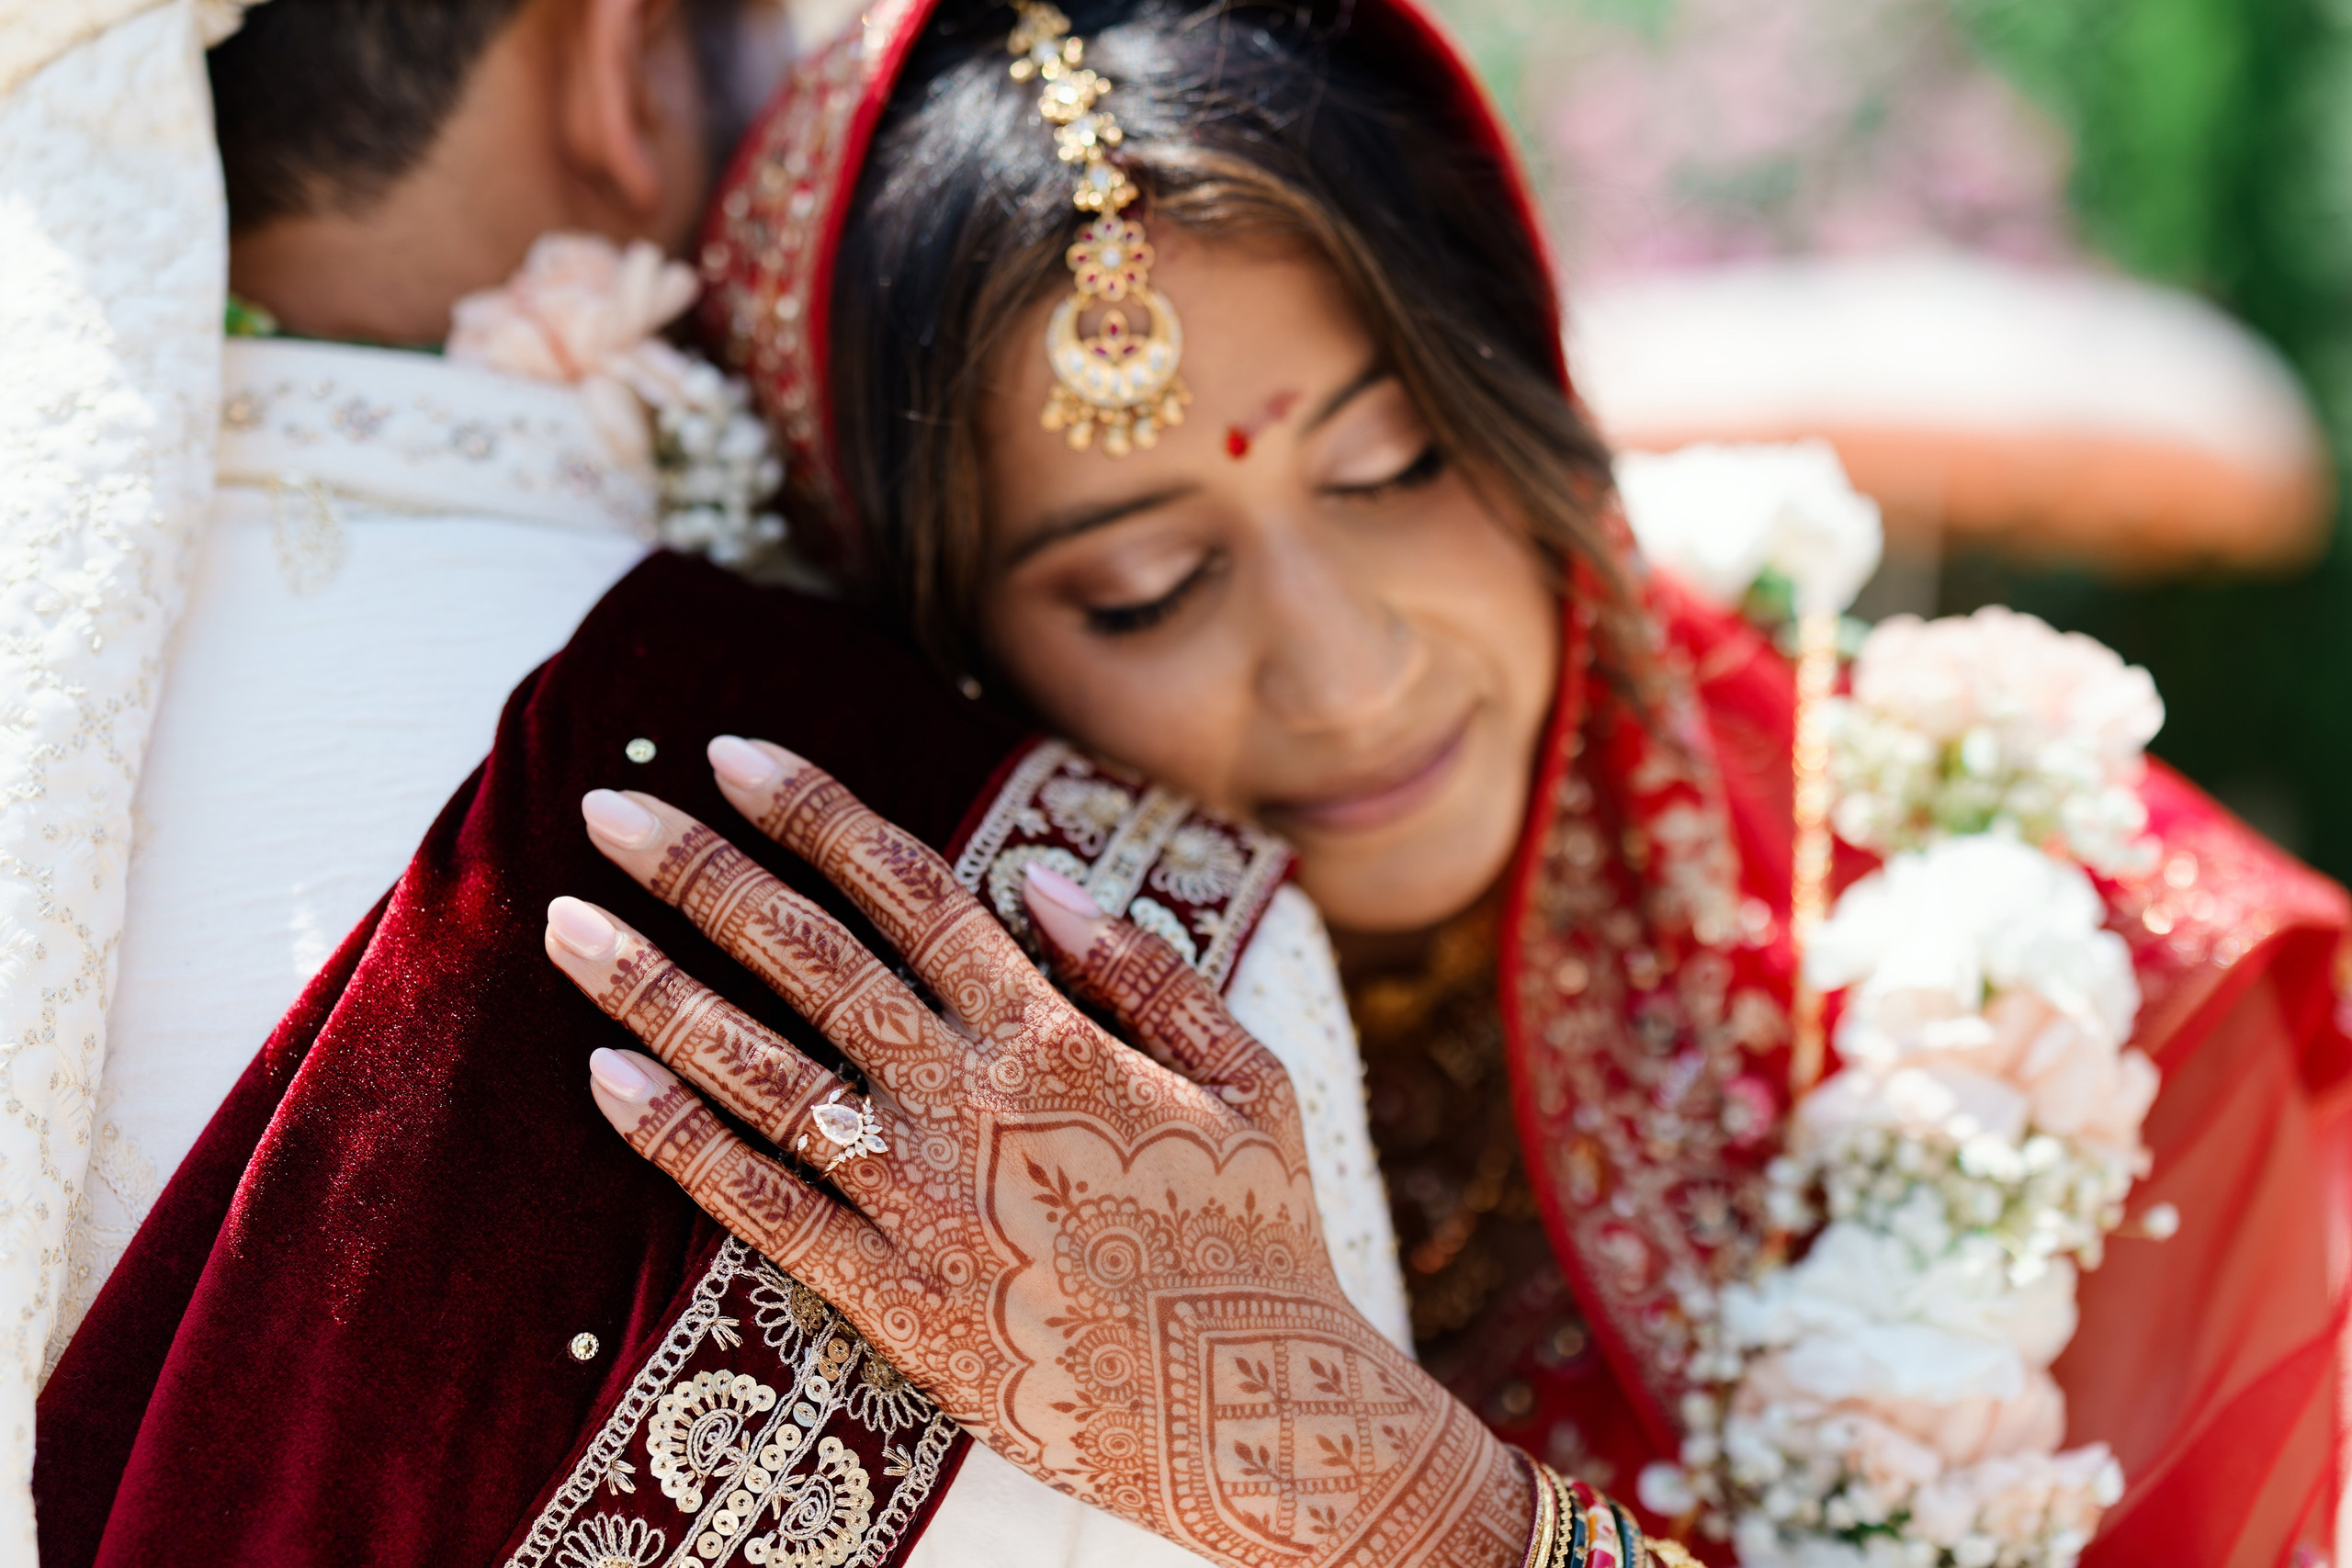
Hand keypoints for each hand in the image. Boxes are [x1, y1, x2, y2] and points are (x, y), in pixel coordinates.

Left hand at [542, 737, 1533, 1567]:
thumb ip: (1147, 970)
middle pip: (809, 958)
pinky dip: (678, 1141)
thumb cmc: (1255, 1235)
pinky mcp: (890, 1295)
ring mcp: (919, 1200)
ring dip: (655, 989)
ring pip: (759, 1072)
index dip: (813, 814)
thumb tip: (1039, 876)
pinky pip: (760, 1206)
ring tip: (566, 927)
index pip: (908, 891)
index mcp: (1054, 1035)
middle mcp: (969, 1101)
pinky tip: (606, 1079)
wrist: (1245, 1409)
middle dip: (700, 872)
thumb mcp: (1248, 1079)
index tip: (730, 756)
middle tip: (605, 808)